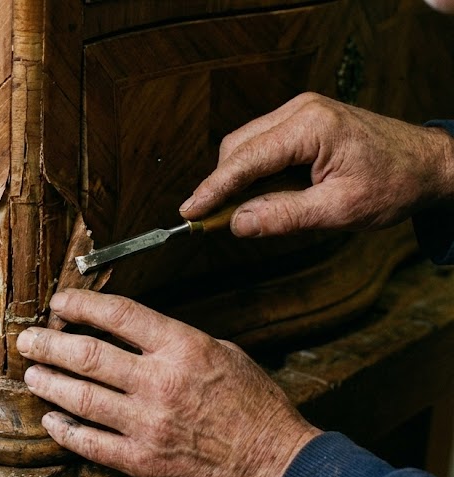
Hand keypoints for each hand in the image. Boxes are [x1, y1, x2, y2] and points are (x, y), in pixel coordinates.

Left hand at [16, 289, 320, 476]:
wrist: (276, 465)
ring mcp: (147, 424)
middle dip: (48, 345)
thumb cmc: (255, 408)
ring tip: (32, 375)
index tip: (59, 302)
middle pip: (87, 355)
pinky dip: (65, 429)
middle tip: (28, 341)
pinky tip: (52, 419)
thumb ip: (176, 341)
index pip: (118, 315)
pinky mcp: (143, 461)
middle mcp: (160, 382)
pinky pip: (91, 442)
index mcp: (182, 348)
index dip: (80, 304)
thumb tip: (136, 331)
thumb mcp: (224, 354)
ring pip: (81, 397)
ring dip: (49, 383)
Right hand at [179, 92, 453, 236]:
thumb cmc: (394, 184)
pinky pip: (263, 142)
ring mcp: (302, 110)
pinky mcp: (304, 118)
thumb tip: (236, 224)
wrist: (431, 164)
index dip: (213, 188)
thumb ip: (284, 217)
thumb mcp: (339, 211)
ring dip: (238, 177)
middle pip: (238, 146)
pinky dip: (254, 169)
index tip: (188, 211)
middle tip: (213, 221)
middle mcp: (302, 110)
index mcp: (311, 128)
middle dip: (222, 183)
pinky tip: (262, 194)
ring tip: (243, 211)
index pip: (245, 160)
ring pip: (246, 143)